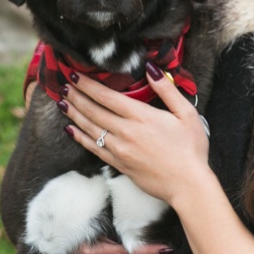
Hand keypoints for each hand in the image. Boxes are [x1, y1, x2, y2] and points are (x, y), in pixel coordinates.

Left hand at [62, 67, 214, 206]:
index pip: (106, 96)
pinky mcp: (118, 164)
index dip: (87, 85)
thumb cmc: (191, 149)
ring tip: (62, 102)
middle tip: (62, 85)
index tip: (74, 75)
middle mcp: (125, 131)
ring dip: (74, 114)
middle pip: (93, 110)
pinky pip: (93, 148)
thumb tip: (152, 68)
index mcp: (141, 116)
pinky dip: (80, 137)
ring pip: (90, 128)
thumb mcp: (186, 114)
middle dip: (76, 96)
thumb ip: (167, 90)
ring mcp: (119, 149)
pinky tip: (70, 129)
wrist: (187, 185)